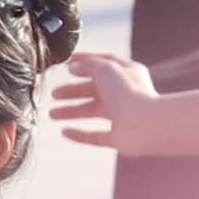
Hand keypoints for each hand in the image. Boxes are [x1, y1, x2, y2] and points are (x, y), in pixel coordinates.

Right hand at [50, 50, 173, 153]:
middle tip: (54, 94)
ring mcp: (122, 115)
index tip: (66, 64)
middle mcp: (125, 93)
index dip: (84, 62)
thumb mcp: (105, 68)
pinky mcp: (119, 136)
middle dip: (72, 91)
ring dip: (71, 111)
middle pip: (94, 89)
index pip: (103, 63)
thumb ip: (88, 64)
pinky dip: (80, 134)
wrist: (146, 124)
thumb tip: (74, 66)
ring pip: (92, 111)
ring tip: (52, 114)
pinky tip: (65, 132)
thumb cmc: (129, 93)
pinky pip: (96, 136)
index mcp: (127, 73)